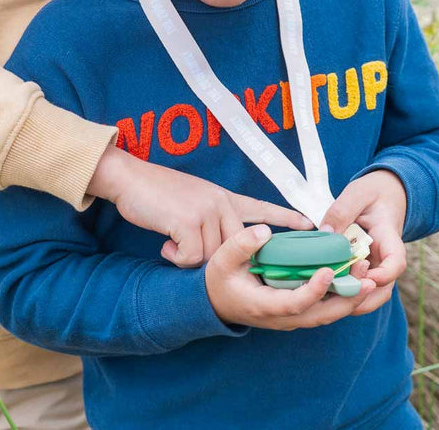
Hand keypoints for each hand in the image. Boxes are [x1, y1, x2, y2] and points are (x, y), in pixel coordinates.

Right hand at [87, 145, 313, 266]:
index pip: (260, 206)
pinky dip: (176, 257)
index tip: (310, 224)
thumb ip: (210, 218)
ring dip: (188, 257)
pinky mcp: (190, 221)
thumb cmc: (154, 193)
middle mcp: (220, 202)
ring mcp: (207, 211)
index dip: (284, 217)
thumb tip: (219, 248)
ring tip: (172, 240)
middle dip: (217, 259)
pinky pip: (193, 258)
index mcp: (223, 197)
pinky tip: (166, 242)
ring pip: (212, 257)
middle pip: (234, 247)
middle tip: (191, 252)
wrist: (128, 178)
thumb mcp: (191, 200)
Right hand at [206, 226, 376, 329]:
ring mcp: (292, 318)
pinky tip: (357, 279)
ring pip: (328, 314)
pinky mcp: (298, 312)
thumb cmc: (220, 279)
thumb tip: (265, 231)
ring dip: (351, 297)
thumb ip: (242, 244)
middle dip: (348, 297)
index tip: (329, 271)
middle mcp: (282, 318)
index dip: (314, 290)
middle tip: (368, 275)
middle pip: (322, 315)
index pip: (295, 304)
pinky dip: (344, 297)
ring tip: (370, 275)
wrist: (216, 302)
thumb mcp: (222, 258)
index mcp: (264, 305)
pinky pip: (325, 309)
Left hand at [320, 170, 408, 315]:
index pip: (396, 264)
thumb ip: (342, 211)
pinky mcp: (360, 267)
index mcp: (389, 238)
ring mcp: (373, 265)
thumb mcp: (358, 193)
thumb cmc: (373, 192)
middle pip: (382, 290)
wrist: (385, 193)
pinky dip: (339, 291)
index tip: (365, 278)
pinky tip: (318, 288)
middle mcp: (384, 258)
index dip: (383, 276)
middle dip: (362, 299)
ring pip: (368, 293)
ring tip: (322, 296)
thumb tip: (325, 234)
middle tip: (335, 296)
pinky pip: (353, 285)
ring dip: (348, 299)